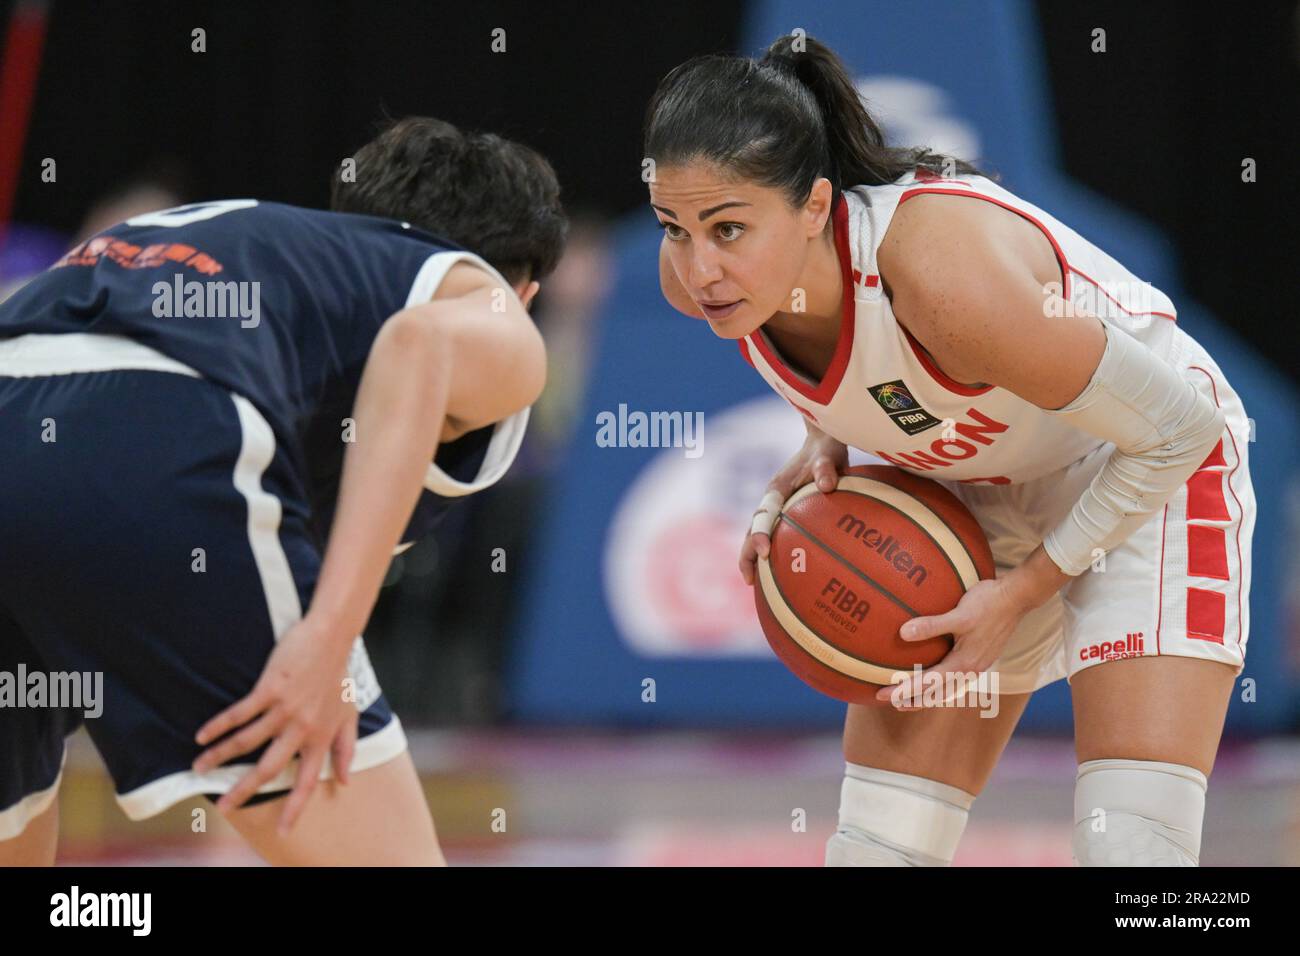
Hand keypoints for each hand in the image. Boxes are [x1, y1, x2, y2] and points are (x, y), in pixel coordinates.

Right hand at [192, 616, 358, 832]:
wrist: (332, 637)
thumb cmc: (340, 675)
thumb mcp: (349, 714)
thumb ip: (346, 749)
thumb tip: (345, 781)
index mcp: (321, 737)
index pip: (307, 780)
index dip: (295, 808)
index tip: (282, 831)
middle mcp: (302, 728)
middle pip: (268, 768)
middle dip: (243, 790)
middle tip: (222, 805)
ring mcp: (285, 709)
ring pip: (247, 742)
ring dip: (219, 756)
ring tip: (199, 768)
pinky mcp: (271, 689)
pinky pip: (239, 713)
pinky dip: (218, 726)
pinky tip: (201, 735)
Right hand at [740, 423, 848, 585]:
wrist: (822, 440)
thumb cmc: (827, 448)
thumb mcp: (829, 454)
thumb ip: (826, 468)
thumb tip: (827, 486)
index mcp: (776, 488)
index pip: (762, 515)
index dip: (759, 534)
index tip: (764, 553)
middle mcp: (771, 499)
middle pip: (751, 530)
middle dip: (746, 554)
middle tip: (749, 579)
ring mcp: (776, 507)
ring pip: (757, 534)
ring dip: (752, 557)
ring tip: (754, 583)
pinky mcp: (785, 512)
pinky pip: (773, 534)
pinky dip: (770, 552)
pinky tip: (779, 574)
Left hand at [877, 577, 1027, 707]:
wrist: (1016, 599)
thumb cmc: (988, 604)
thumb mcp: (959, 614)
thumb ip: (931, 625)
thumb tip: (903, 633)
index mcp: (963, 663)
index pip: (927, 684)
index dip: (904, 691)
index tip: (883, 696)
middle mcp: (969, 670)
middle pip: (936, 694)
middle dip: (912, 700)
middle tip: (886, 701)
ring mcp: (976, 666)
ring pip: (946, 689)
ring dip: (925, 695)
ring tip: (906, 697)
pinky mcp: (978, 658)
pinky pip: (954, 679)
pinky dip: (938, 684)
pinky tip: (932, 676)